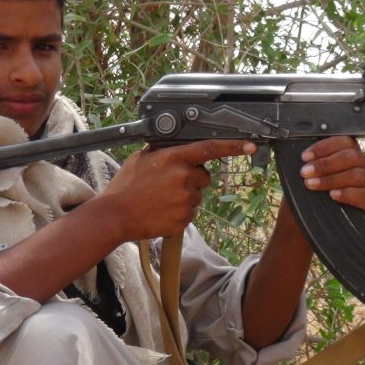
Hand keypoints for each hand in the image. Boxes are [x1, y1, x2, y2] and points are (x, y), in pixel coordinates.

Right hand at [99, 139, 255, 238]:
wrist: (115, 215)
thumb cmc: (125, 186)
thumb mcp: (142, 158)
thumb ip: (164, 151)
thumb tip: (176, 147)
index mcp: (173, 158)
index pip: (209, 148)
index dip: (233, 146)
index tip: (249, 145)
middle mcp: (183, 177)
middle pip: (203, 176)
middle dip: (192, 179)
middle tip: (168, 184)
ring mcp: (185, 200)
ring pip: (197, 196)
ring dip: (185, 196)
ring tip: (160, 199)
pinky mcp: (184, 218)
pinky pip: (190, 212)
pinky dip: (179, 212)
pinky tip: (162, 210)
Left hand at [298, 136, 364, 212]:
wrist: (304, 219)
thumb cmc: (308, 192)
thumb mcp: (306, 174)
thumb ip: (309, 161)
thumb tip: (304, 154)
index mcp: (346, 152)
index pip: (343, 141)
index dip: (324, 147)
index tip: (305, 157)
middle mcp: (359, 165)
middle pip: (352, 156)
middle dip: (325, 164)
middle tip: (305, 172)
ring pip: (357, 175)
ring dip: (331, 179)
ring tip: (312, 185)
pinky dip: (347, 194)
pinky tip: (332, 195)